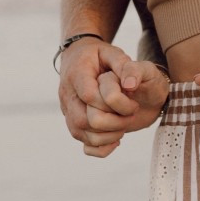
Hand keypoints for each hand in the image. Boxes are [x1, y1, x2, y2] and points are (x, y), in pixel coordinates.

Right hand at [59, 40, 168, 156]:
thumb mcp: (115, 53)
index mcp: (77, 74)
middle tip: (130, 114)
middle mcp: (67, 94)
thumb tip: (130, 85)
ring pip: (81, 133)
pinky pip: (82, 142)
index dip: (114, 103)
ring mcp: (67, 110)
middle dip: (113, 122)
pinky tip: (116, 139)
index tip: (133, 102)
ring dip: (108, 135)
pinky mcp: (72, 122)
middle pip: (83, 119)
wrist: (79, 58)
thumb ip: (126, 66)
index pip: (90, 96)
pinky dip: (101, 147)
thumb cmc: (100, 57)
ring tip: (124, 125)